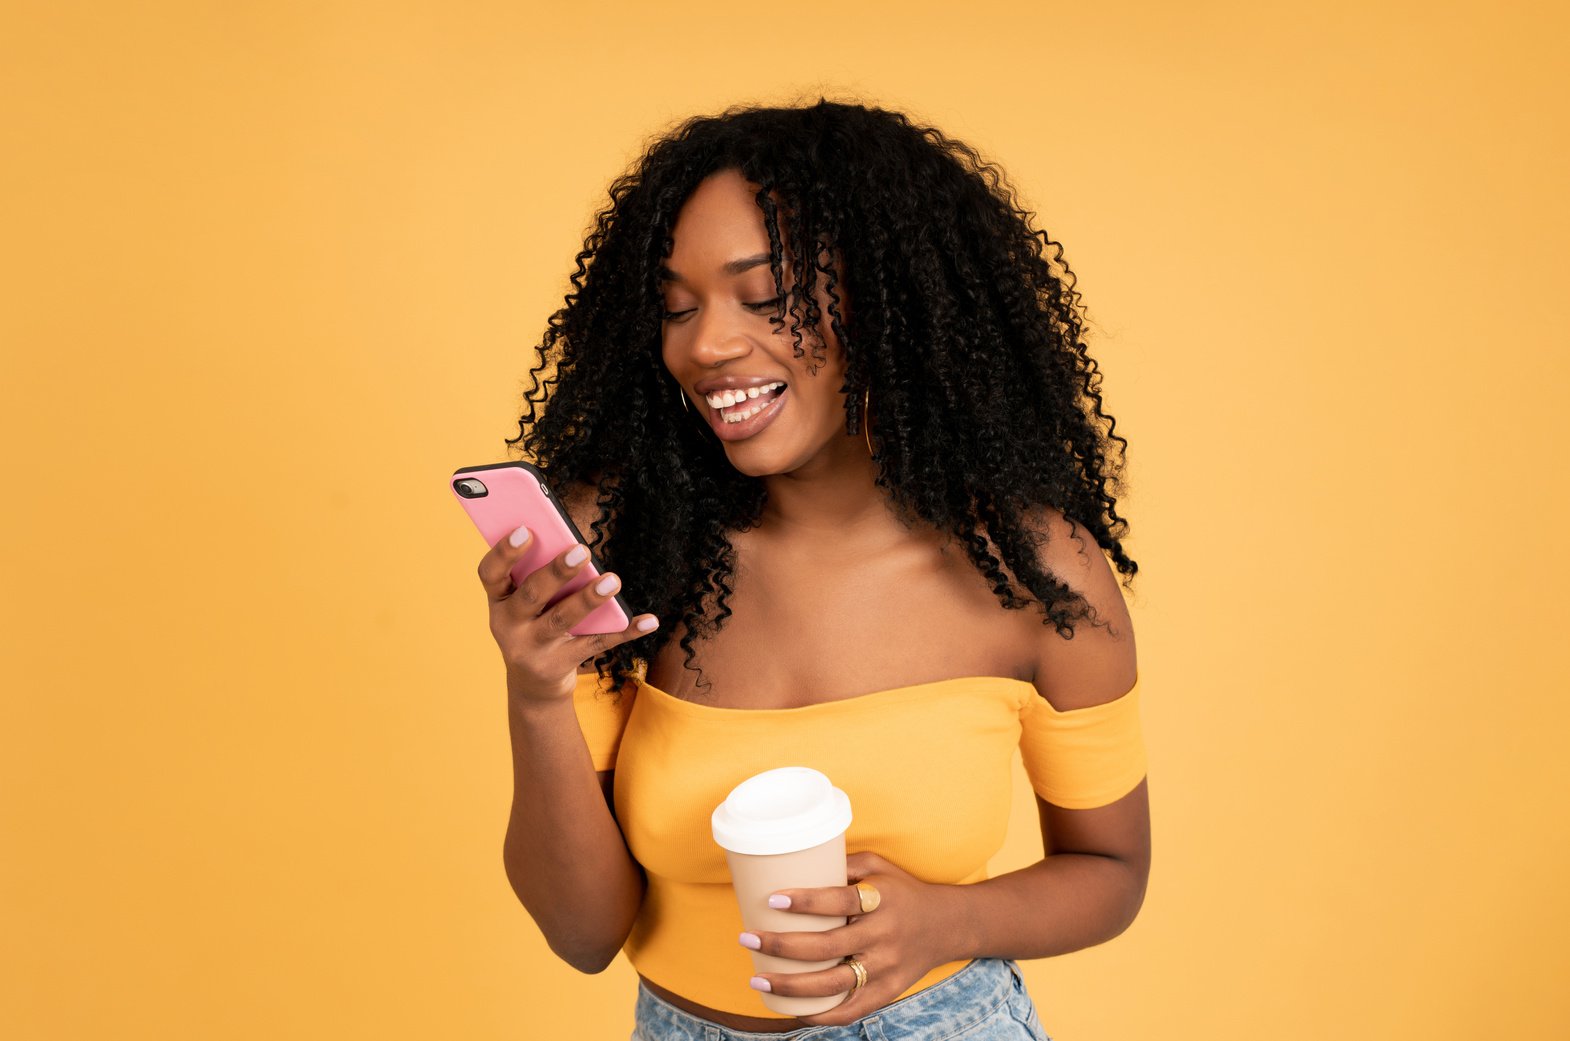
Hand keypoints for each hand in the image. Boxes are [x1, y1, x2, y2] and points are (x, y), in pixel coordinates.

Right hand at [477, 525, 658, 704]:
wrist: (532, 684)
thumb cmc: (532, 624)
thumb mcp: (523, 604)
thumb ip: (539, 576)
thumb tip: (575, 547)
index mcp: (498, 601)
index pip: (490, 573)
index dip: (504, 552)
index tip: (525, 530)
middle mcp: (509, 626)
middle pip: (532, 594)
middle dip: (557, 572)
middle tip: (582, 550)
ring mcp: (533, 648)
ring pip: (563, 619)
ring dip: (589, 599)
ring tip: (613, 580)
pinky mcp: (560, 664)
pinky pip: (596, 644)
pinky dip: (625, 631)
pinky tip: (649, 620)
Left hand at [740, 852, 965, 1026]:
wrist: (946, 925)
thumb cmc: (902, 890)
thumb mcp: (879, 866)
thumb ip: (842, 864)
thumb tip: (793, 860)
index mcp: (882, 900)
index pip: (841, 901)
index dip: (806, 901)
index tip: (773, 899)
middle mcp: (885, 937)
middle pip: (828, 947)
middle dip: (782, 945)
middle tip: (747, 937)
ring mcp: (886, 968)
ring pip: (833, 984)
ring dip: (790, 985)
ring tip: (757, 978)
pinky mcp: (887, 992)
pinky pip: (850, 1010)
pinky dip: (819, 1014)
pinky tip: (790, 1008)